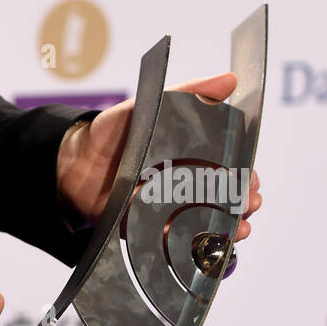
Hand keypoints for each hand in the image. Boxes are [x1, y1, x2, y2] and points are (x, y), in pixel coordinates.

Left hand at [57, 71, 262, 238]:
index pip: (228, 169)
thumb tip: (231, 80)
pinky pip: (174, 242)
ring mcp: (167, 210)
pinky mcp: (148, 230)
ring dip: (228, 227)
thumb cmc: (114, 130)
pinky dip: (194, 246)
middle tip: (250, 202)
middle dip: (243, 203)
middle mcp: (182, 186)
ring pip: (206, 223)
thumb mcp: (151, 104)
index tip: (255, 180)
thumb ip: (189, 92)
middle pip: (223, 199)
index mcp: (188, 157)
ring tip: (239, 227)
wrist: (72, 160)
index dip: (246, 176)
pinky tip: (208, 244)